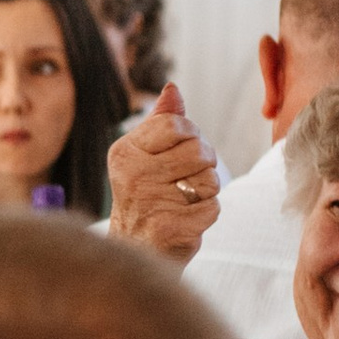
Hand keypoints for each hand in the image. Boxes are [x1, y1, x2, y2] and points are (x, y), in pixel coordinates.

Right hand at [108, 84, 220, 261]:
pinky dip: (206, 214)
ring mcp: (149, 202)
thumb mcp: (146, 156)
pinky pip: (213, 207)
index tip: (180, 152)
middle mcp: (132, 175)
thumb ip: (161, 122)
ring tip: (183, 201)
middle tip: (185, 180)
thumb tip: (172, 88)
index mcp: (125, 152)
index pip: (178, 124)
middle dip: (203, 165)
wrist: (135, 249)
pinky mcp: (170, 228)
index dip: (191, 135)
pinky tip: (185, 220)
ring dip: (206, 191)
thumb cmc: (147, 197)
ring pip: (209, 180)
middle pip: (199, 151)